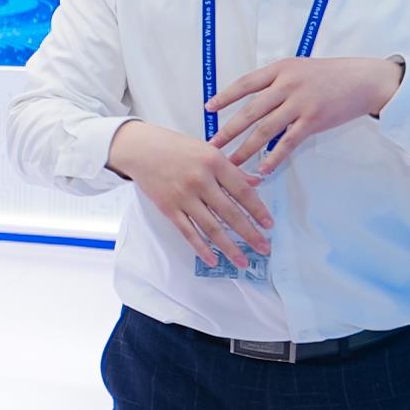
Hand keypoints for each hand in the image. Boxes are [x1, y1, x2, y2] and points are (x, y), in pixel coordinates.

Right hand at [107, 120, 273, 269]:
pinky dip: (201, 247)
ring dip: (229, 247)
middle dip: (250, 233)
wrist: (140, 149)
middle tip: (264, 248)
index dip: (258, 210)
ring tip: (243, 261)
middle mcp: (200, 180)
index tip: (269, 225)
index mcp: (214, 162)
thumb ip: (230, 169)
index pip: (242, 191)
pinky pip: (187, 232)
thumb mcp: (207, 150)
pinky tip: (213, 259)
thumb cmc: (175, 147)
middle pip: (230, 213)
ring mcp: (183, 196)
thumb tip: (255, 183)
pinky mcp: (168, 208)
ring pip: (211, 227)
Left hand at [209, 56, 404, 170]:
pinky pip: (288, 142)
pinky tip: (262, 169)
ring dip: (245, 148)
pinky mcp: (313, 121)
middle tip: (211, 144)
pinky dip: (273, 157)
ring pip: (265, 130)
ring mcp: (300, 104)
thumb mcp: (299, 68)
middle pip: (250, 111)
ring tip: (231, 162)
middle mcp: (287, 85)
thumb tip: (251, 99)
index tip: (208, 108)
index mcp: (280, 70)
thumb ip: (276, 81)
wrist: (365, 80)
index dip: (225, 97)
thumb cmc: (331, 74)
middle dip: (228, 130)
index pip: (245, 84)